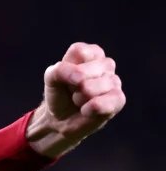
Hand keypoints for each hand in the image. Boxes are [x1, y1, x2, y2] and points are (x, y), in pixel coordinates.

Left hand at [27, 42, 124, 157]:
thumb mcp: (51, 77)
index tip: (66, 76)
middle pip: (84, 72)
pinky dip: (90, 109)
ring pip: (92, 88)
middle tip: (73, 90)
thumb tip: (79, 77)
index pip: (80, 52)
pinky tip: (86, 110)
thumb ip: (60, 70)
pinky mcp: (118, 100)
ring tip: (80, 100)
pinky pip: (106, 103)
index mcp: (91, 53)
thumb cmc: (60, 93)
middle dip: (73, 85)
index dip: (67, 68)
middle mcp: (105, 64)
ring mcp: (114, 82)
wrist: (61, 118)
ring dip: (79, 98)